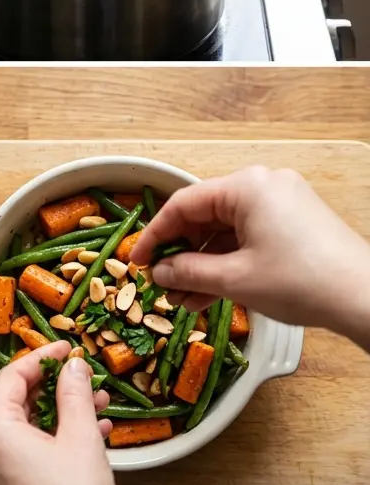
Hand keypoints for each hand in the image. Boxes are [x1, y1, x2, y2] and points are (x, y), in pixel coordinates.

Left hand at [0, 342, 114, 484]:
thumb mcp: (81, 439)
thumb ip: (74, 394)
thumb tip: (73, 368)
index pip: (12, 376)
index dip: (43, 358)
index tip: (66, 350)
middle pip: (15, 401)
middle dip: (55, 389)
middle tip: (83, 379)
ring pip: (22, 428)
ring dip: (58, 415)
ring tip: (95, 408)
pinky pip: (22, 451)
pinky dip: (49, 440)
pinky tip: (84, 437)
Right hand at [130, 167, 369, 340]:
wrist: (369, 299)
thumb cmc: (302, 281)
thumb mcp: (235, 279)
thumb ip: (188, 272)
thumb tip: (159, 271)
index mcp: (246, 186)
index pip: (183, 204)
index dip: (155, 234)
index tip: (138, 260)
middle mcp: (263, 185)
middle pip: (205, 216)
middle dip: (181, 254)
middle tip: (161, 282)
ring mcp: (282, 203)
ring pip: (226, 230)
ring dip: (203, 263)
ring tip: (183, 297)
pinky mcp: (296, 222)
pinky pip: (248, 236)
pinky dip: (228, 261)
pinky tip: (211, 291)